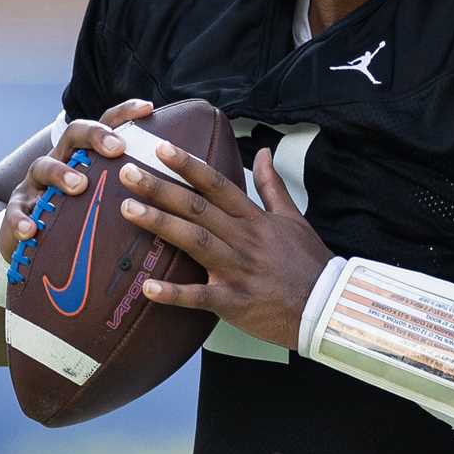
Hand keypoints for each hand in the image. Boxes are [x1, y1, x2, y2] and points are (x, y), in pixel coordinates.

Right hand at [0, 99, 153, 260]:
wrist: (32, 242)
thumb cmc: (79, 219)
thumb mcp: (104, 200)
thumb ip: (132, 190)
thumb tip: (178, 187)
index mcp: (84, 156)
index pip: (105, 125)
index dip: (125, 114)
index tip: (148, 108)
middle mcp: (60, 160)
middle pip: (74, 134)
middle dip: (95, 136)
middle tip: (116, 149)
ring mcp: (36, 184)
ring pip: (44, 166)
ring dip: (61, 173)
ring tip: (78, 185)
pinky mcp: (18, 210)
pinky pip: (16, 212)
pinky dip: (21, 220)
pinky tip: (30, 230)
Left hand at [119, 142, 333, 349]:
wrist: (326, 305)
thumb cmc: (308, 263)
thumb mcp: (293, 218)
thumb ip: (272, 185)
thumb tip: (263, 152)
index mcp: (254, 219)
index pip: (217, 185)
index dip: (188, 165)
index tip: (161, 148)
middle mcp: (243, 239)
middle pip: (197, 208)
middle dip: (160, 188)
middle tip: (128, 174)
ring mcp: (237, 270)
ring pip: (194, 242)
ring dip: (160, 225)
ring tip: (128, 210)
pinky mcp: (233, 301)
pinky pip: (200, 297)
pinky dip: (174, 294)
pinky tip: (147, 288)